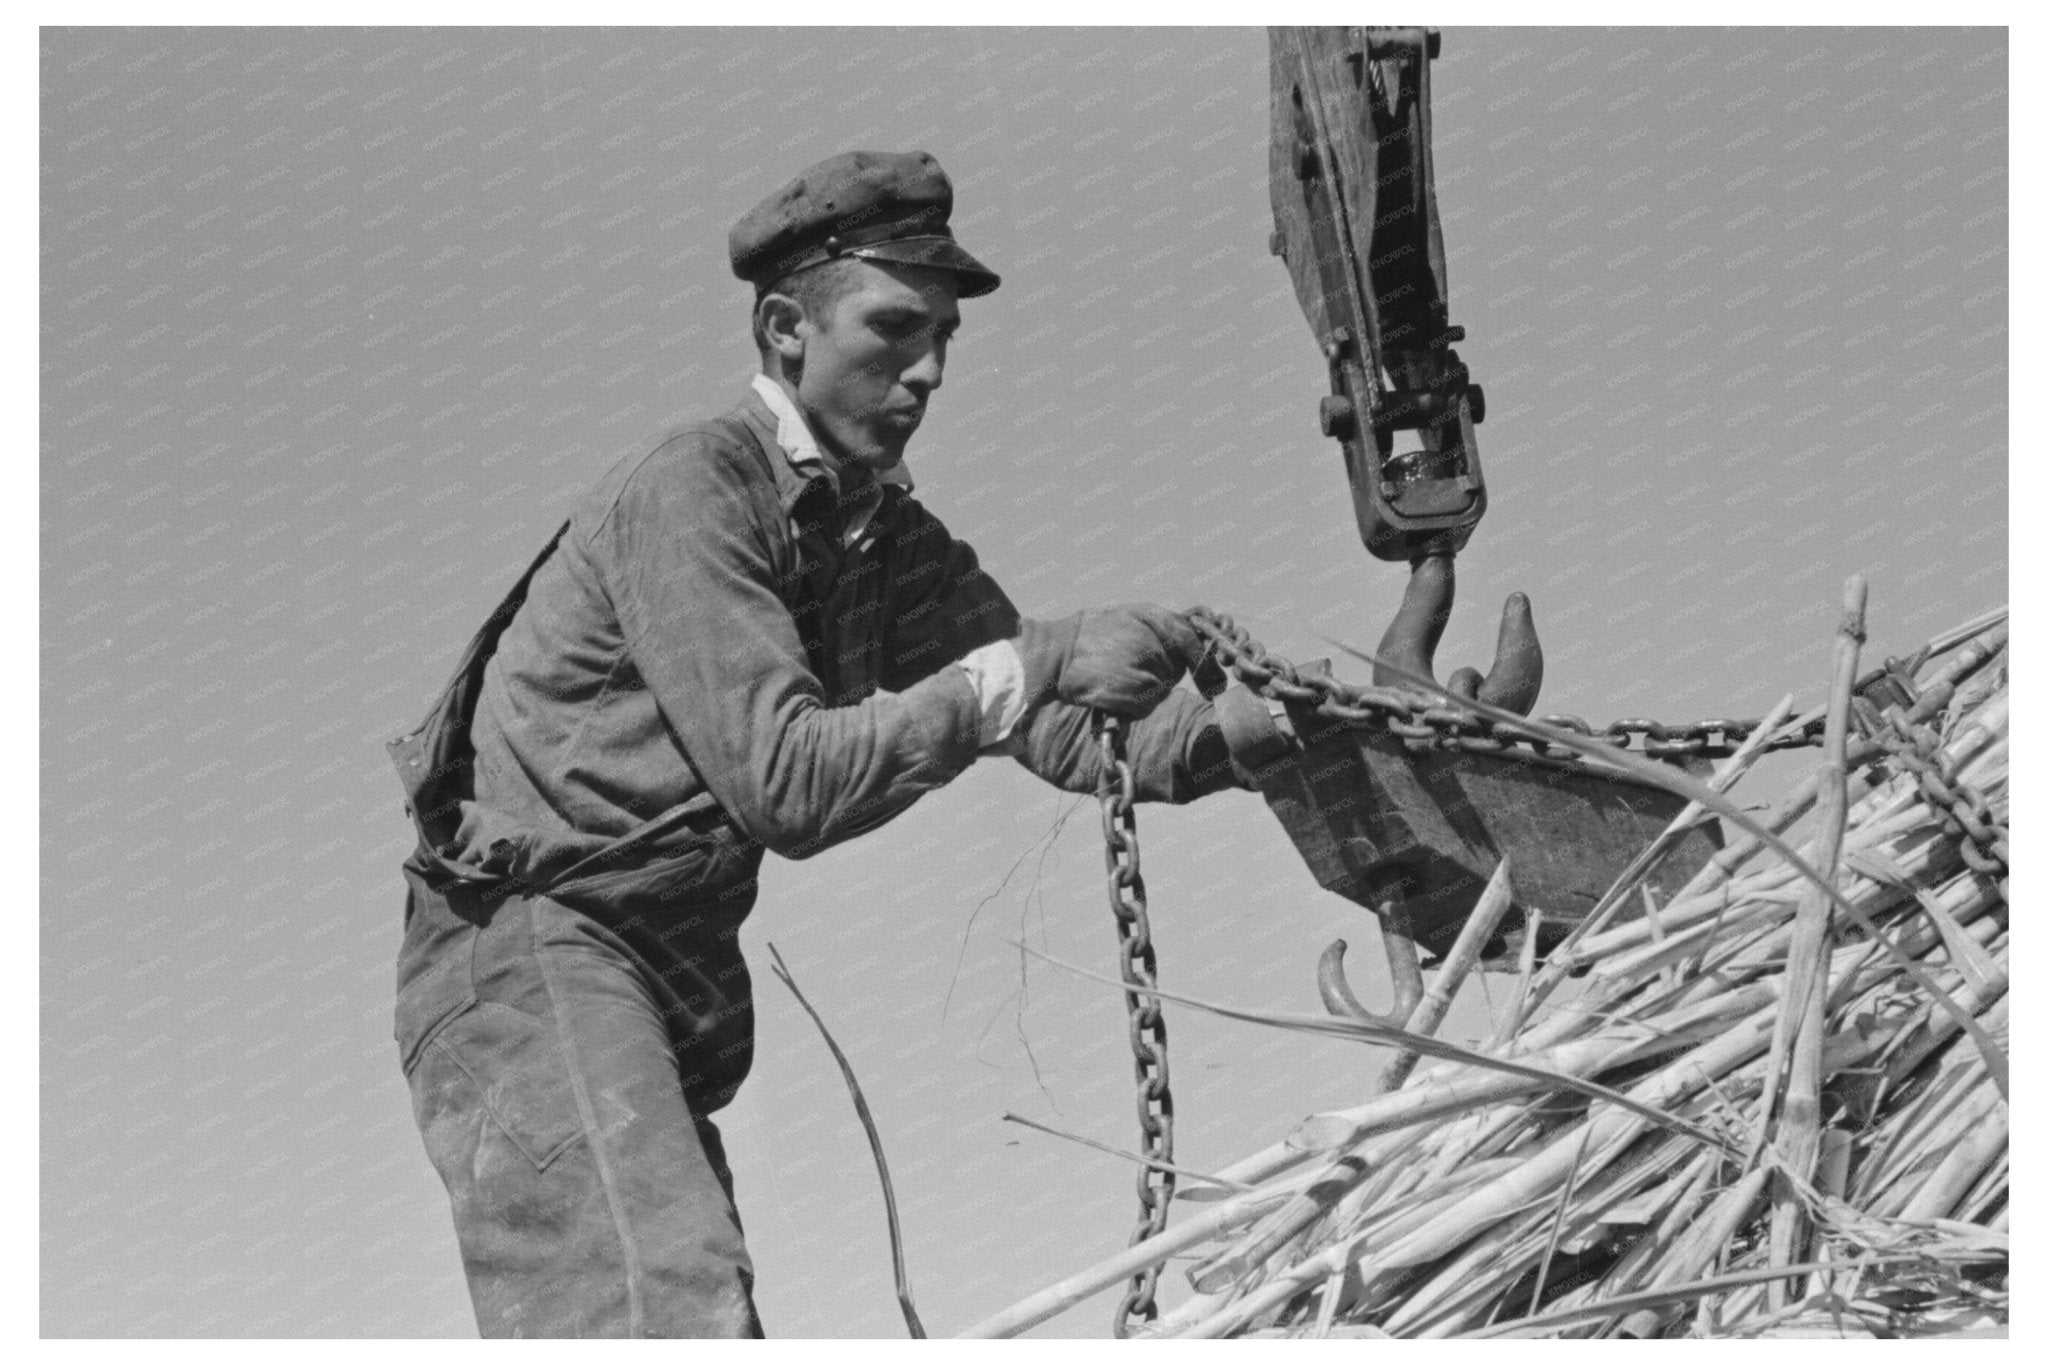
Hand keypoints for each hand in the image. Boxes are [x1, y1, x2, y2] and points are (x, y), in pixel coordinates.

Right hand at [1013, 605, 1197, 717]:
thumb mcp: (1130, 615)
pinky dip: (1134, 704)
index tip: (1213, 680)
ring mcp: (1147, 671)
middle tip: (1130, 663)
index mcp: (1154, 619)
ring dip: (1147, 688)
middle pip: (1175, 669)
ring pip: (1162, 688)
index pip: (1191, 641)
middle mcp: (1155, 645)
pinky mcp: (1136, 696)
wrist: (1058, 654)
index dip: (1204, 662)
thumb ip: (1164, 623)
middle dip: (1162, 670)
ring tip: (1118, 674)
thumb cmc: (1092, 633)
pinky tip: (1114, 690)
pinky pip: (1147, 705)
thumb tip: (1197, 635)